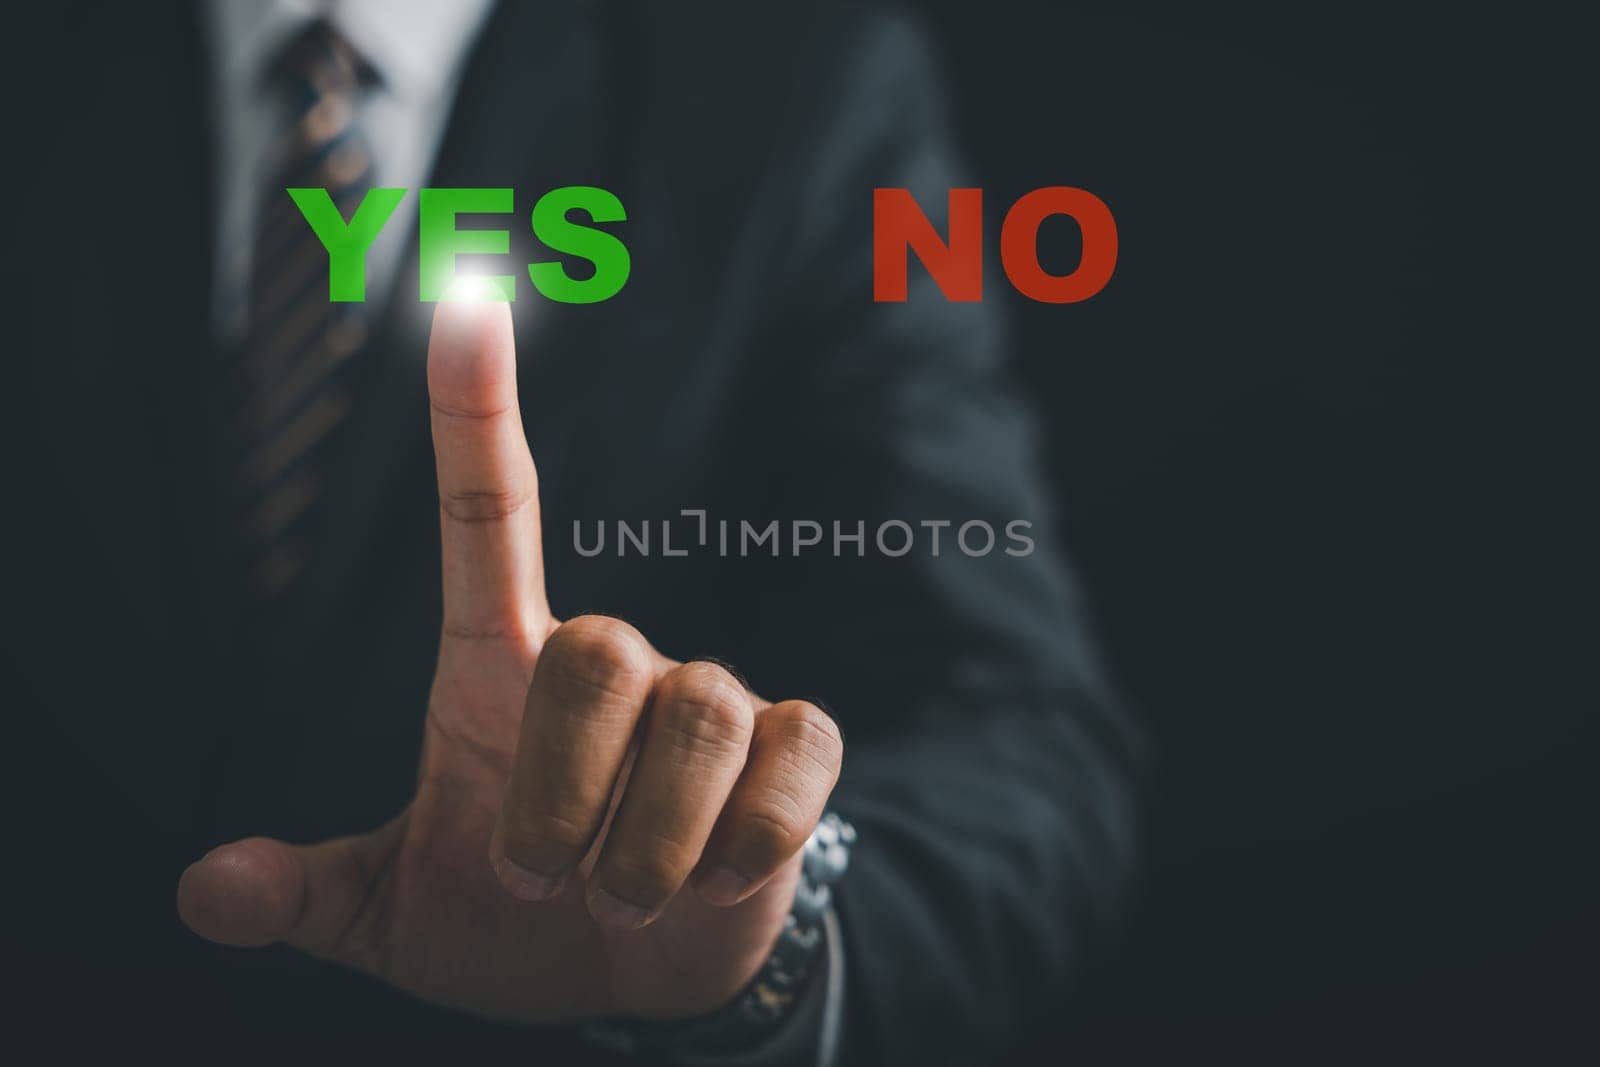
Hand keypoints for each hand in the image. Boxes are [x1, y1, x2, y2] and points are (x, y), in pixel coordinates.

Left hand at [178, 298, 844, 1021]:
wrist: (640, 979)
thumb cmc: (512, 925)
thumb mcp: (393, 915)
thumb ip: (310, 892)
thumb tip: (206, 894)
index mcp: (501, 676)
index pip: (491, 517)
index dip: (475, 412)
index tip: (464, 301)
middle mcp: (612, 666)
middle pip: (597, 649)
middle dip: (560, 797)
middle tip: (542, 887)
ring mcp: (711, 700)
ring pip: (696, 713)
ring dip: (644, 844)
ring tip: (622, 905)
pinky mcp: (791, 750)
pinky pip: (791, 755)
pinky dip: (749, 837)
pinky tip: (718, 883)